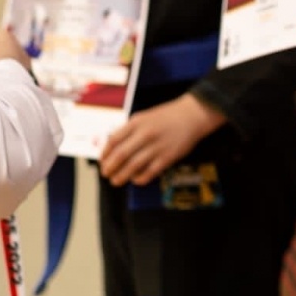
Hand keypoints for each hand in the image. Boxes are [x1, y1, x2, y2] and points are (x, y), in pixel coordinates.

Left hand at [99, 94, 225, 186]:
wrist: (192, 115)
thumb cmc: (167, 116)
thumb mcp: (144, 117)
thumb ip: (129, 130)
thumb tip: (113, 147)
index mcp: (137, 122)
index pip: (114, 140)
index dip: (105, 154)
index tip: (102, 161)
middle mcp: (145, 134)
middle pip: (121, 155)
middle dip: (110, 168)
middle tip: (106, 174)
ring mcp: (157, 146)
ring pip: (133, 166)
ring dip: (121, 176)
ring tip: (116, 181)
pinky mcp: (167, 157)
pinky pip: (149, 172)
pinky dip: (139, 178)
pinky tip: (136, 179)